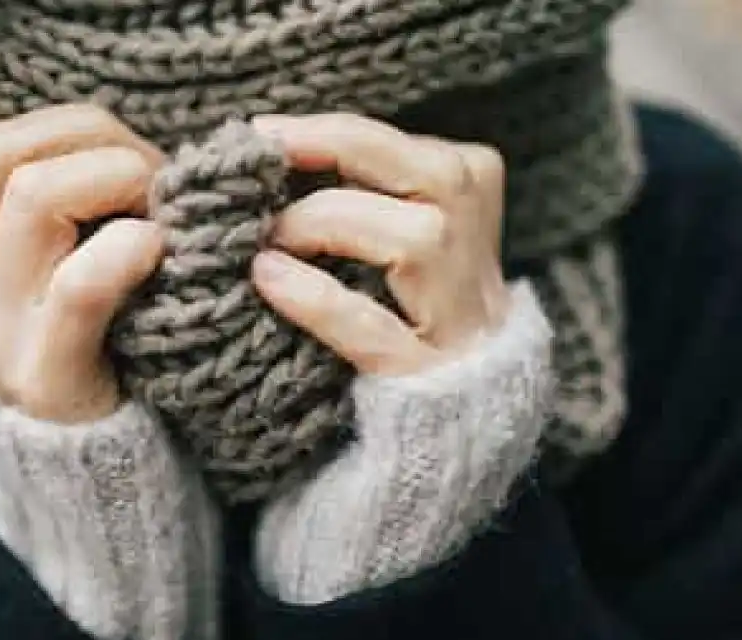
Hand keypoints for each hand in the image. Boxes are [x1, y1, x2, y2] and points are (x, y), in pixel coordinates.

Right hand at [0, 105, 165, 422]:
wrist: (94, 486)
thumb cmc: (99, 361)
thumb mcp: (55, 285)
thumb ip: (65, 221)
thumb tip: (121, 138)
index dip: (62, 127)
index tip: (125, 152)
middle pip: (2, 155)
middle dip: (95, 142)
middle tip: (154, 178)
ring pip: (34, 198)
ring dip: (118, 181)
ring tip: (160, 216)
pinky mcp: (44, 377)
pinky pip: (80, 283)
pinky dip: (127, 248)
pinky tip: (157, 251)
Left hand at [250, 113, 512, 376]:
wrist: (450, 406)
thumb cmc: (404, 304)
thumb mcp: (397, 231)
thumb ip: (359, 189)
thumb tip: (273, 148)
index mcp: (472, 199)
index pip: (408, 146)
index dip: (330, 132)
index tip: (264, 132)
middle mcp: (476, 254)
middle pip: (434, 173)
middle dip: (340, 148)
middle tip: (265, 156)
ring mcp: (462, 318)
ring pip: (416, 239)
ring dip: (327, 224)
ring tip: (269, 239)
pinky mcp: (426, 376)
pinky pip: (371, 327)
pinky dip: (317, 298)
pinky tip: (270, 278)